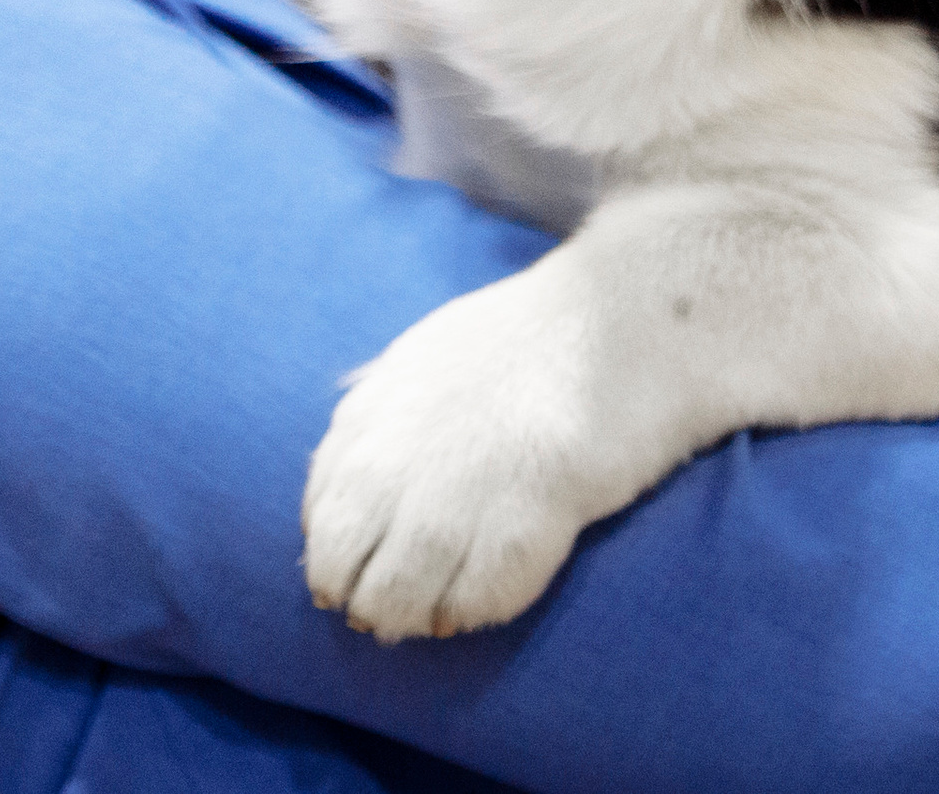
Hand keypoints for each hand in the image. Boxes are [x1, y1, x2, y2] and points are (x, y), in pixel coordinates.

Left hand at [302, 273, 622, 641]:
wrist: (616, 320)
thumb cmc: (527, 342)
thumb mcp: (423, 361)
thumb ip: (378, 423)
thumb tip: (336, 498)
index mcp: (369, 414)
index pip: (322, 519)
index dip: (338, 558)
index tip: (362, 570)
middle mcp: (393, 460)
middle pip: (343, 569)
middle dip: (362, 598)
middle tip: (394, 606)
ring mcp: (452, 497)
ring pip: (395, 604)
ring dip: (412, 617)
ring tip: (438, 611)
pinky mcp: (518, 525)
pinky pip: (472, 604)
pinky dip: (472, 611)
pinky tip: (487, 589)